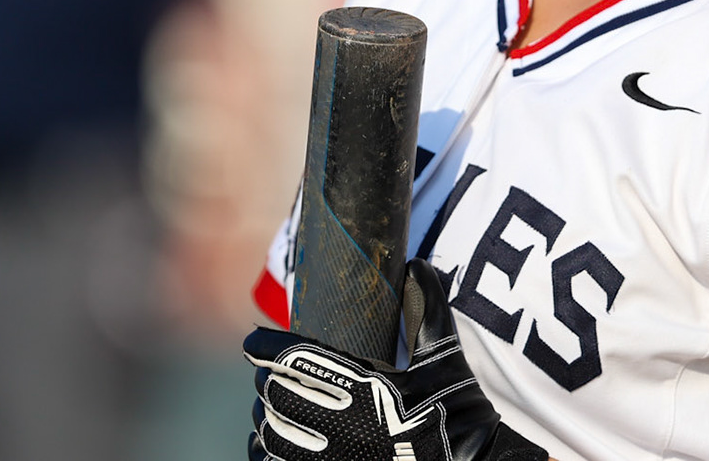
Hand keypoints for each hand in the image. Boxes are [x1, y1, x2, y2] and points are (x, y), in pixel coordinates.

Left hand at [245, 259, 548, 460]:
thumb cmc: (455, 411)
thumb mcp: (446, 358)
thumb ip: (428, 311)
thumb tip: (416, 266)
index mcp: (369, 387)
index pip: (300, 360)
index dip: (269, 348)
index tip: (253, 339)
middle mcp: (345, 425)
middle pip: (278, 395)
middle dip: (265, 380)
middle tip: (266, 371)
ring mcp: (334, 458)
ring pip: (272, 434)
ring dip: (264, 416)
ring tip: (267, 406)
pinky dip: (264, 452)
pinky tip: (269, 443)